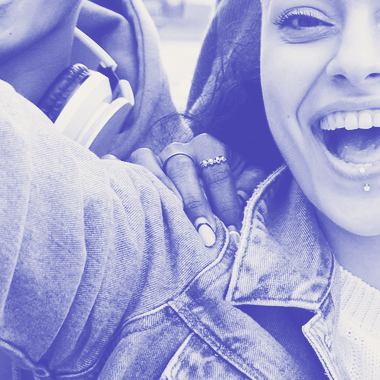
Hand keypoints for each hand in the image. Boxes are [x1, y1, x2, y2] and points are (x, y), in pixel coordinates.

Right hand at [129, 132, 260, 243]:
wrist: (212, 169)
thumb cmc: (233, 177)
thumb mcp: (250, 177)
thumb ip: (250, 189)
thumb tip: (239, 213)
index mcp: (210, 145)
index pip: (218, 172)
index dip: (226, 203)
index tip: (232, 230)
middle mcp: (181, 148)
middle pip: (182, 169)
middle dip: (194, 204)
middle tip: (205, 234)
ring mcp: (156, 158)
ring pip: (149, 165)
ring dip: (161, 195)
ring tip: (172, 224)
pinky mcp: (138, 169)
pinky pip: (130, 171)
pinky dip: (131, 186)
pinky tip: (139, 211)